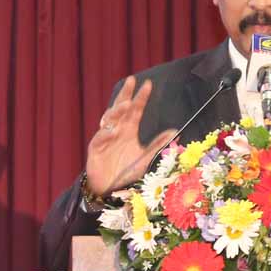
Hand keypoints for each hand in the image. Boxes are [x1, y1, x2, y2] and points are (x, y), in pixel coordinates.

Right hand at [85, 76, 176, 196]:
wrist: (109, 189)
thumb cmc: (126, 172)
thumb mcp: (146, 157)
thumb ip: (158, 144)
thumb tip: (174, 131)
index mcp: (129, 130)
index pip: (136, 110)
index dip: (141, 97)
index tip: (148, 84)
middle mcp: (117, 130)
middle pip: (120, 108)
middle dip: (125, 94)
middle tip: (131, 81)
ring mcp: (105, 138)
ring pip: (109, 120)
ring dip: (117, 111)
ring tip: (126, 104)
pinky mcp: (95, 149)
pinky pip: (100, 138)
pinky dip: (106, 134)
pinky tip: (113, 130)